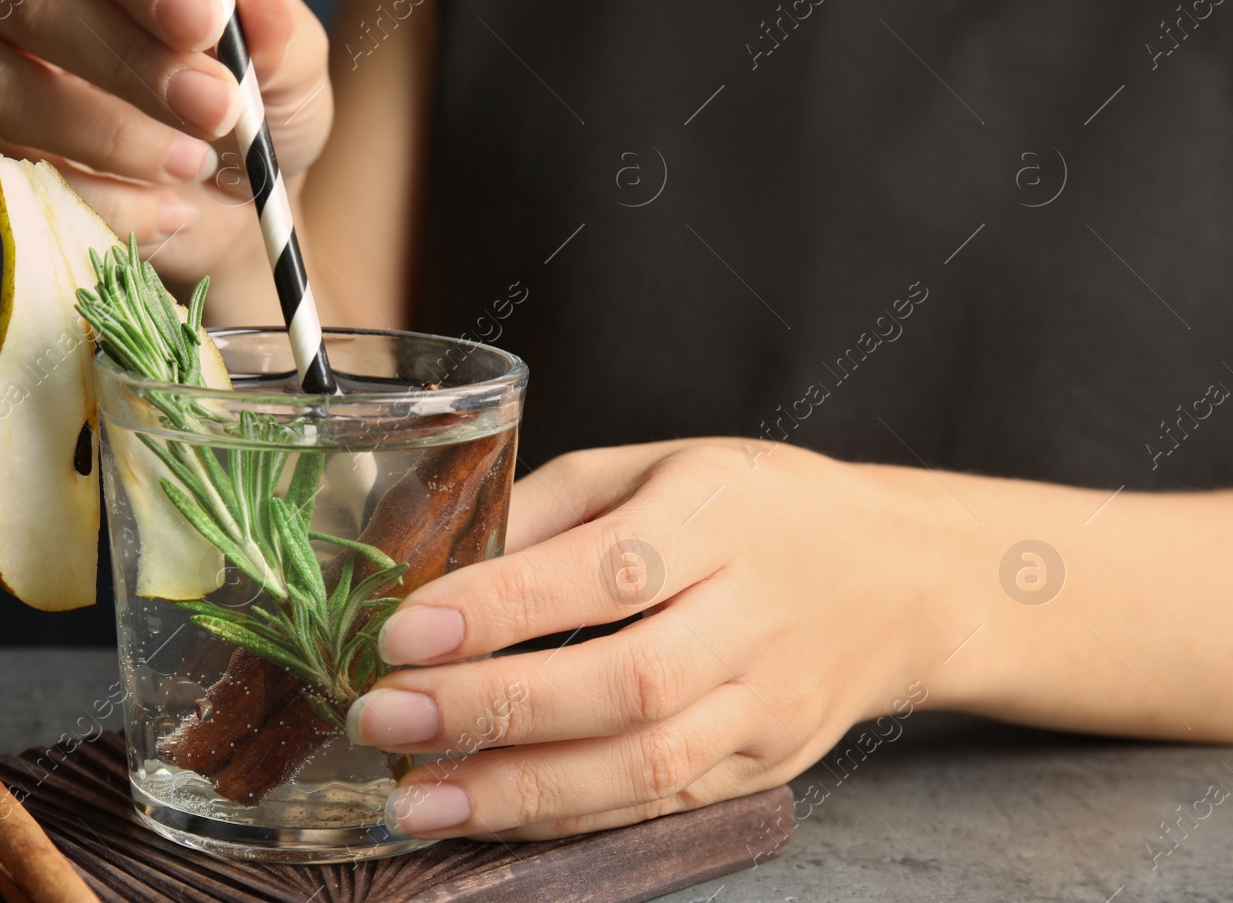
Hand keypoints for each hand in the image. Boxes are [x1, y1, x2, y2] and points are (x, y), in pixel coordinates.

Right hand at [0, 0, 332, 290]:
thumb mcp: (287, 69)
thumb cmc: (243, 108)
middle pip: (38, 3)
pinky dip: (103, 202)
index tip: (205, 21)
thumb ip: (281, 37)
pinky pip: (15, 175)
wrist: (226, 205)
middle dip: (135, 64)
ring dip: (111, 138)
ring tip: (193, 167)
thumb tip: (267, 8)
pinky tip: (170, 211)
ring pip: (7, 92)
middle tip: (216, 110)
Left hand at [345, 439, 959, 839]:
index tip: (403, 628)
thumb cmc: (755, 506)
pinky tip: (485, 814)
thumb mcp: (656, 465)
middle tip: (383, 716)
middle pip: (623, 681)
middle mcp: (752, 616)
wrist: (897, 578)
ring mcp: (767, 704)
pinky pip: (657, 805)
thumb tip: (434, 564)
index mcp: (720, 516)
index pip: (606, 569)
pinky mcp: (765, 766)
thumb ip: (549, 507)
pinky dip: (565, 817)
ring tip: (413, 797)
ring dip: (516, 791)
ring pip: (643, 766)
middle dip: (491, 709)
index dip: (501, 605)